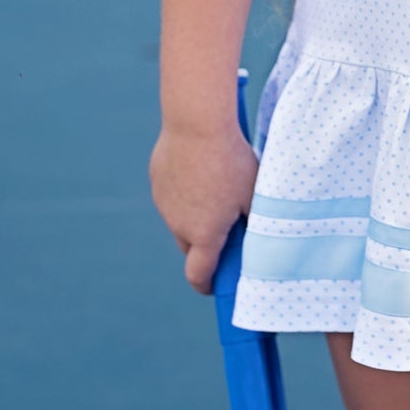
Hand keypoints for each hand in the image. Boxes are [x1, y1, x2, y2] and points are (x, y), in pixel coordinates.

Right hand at [149, 125, 259, 294]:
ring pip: (180, 218)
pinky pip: (172, 194)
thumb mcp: (252, 193)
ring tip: (216, 186)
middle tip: (226, 226)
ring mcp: (164, 203)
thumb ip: (251, 219)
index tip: (215, 284)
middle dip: (205, 244)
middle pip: (190, 246)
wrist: (196, 124)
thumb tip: (252, 234)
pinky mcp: (157, 181)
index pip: (199, 276)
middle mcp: (179, 225)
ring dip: (195, 214)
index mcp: (204, 235)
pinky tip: (201, 167)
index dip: (207, 285)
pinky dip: (185, 190)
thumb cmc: (231, 161)